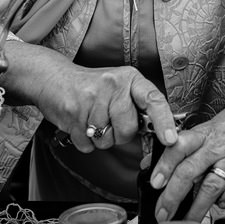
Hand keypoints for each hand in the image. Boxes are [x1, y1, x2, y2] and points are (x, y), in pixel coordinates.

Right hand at [1, 41, 177, 152]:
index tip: (171, 139)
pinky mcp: (73, 113)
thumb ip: (138, 106)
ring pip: (107, 140)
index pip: (153, 100)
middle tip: (108, 119)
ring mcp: (91, 99)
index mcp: (129, 78)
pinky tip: (80, 123)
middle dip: (119, 134)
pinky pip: (88, 145)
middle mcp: (112, 85)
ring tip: (91, 119)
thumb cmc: (92, 87)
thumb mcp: (119, 86)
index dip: (164, 122)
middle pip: (128, 129)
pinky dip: (85, 142)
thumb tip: (159, 132)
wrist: (53, 78)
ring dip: (100, 138)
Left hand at [148, 91, 224, 222]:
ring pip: (212, 184)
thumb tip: (149, 164)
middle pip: (190, 171)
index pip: (179, 147)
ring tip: (186, 221)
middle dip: (173, 196)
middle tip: (162, 214)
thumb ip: (180, 148)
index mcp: (203, 135)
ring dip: (197, 207)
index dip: (164, 165)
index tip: (154, 182)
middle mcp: (217, 146)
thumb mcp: (204, 129)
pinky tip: (222, 204)